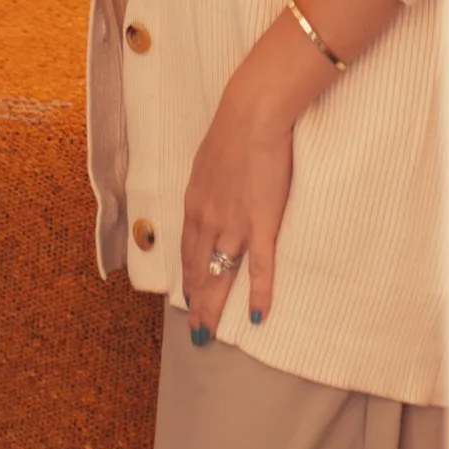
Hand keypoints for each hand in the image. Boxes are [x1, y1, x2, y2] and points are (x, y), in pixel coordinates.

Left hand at [179, 49, 303, 341]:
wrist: (252, 115)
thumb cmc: (234, 129)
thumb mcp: (210, 159)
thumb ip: (210, 182)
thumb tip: (214, 190)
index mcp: (195, 203)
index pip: (188, 250)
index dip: (189, 277)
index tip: (188, 297)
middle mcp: (208, 220)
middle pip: (199, 270)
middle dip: (196, 302)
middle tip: (196, 332)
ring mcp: (233, 224)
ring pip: (220, 275)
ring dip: (214, 306)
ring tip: (209, 333)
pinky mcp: (261, 223)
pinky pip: (258, 267)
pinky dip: (257, 293)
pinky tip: (255, 316)